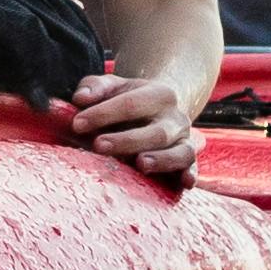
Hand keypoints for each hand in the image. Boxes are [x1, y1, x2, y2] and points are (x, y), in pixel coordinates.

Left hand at [62, 63, 200, 183]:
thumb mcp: (113, 86)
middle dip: (127, 140)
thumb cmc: (129, 98)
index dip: (103, 113)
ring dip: (161, 159)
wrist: (162, 106)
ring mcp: (185, 140)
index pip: (130, 103)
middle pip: (156, 132)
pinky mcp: (188, 159)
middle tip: (98, 145)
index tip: (77, 124)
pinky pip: (193, 168)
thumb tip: (80, 99)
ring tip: (141, 164)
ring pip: (179, 151)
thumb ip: (95, 87)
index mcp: (158, 94)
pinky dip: (190, 175)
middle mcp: (175, 118)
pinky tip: (184, 183)